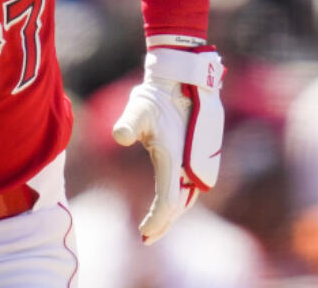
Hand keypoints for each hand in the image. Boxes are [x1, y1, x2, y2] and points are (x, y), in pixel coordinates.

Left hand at [112, 46, 224, 244]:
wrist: (183, 79)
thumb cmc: (157, 95)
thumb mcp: (138, 107)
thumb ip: (128, 123)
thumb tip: (120, 136)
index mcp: (174, 160)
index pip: (167, 202)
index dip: (156, 220)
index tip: (143, 234)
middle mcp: (189, 164)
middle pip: (178, 205)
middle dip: (163, 223)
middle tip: (147, 237)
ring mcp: (197, 161)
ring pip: (186, 196)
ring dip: (173, 211)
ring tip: (156, 225)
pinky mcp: (198, 156)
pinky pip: (190, 185)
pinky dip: (180, 198)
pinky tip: (170, 202)